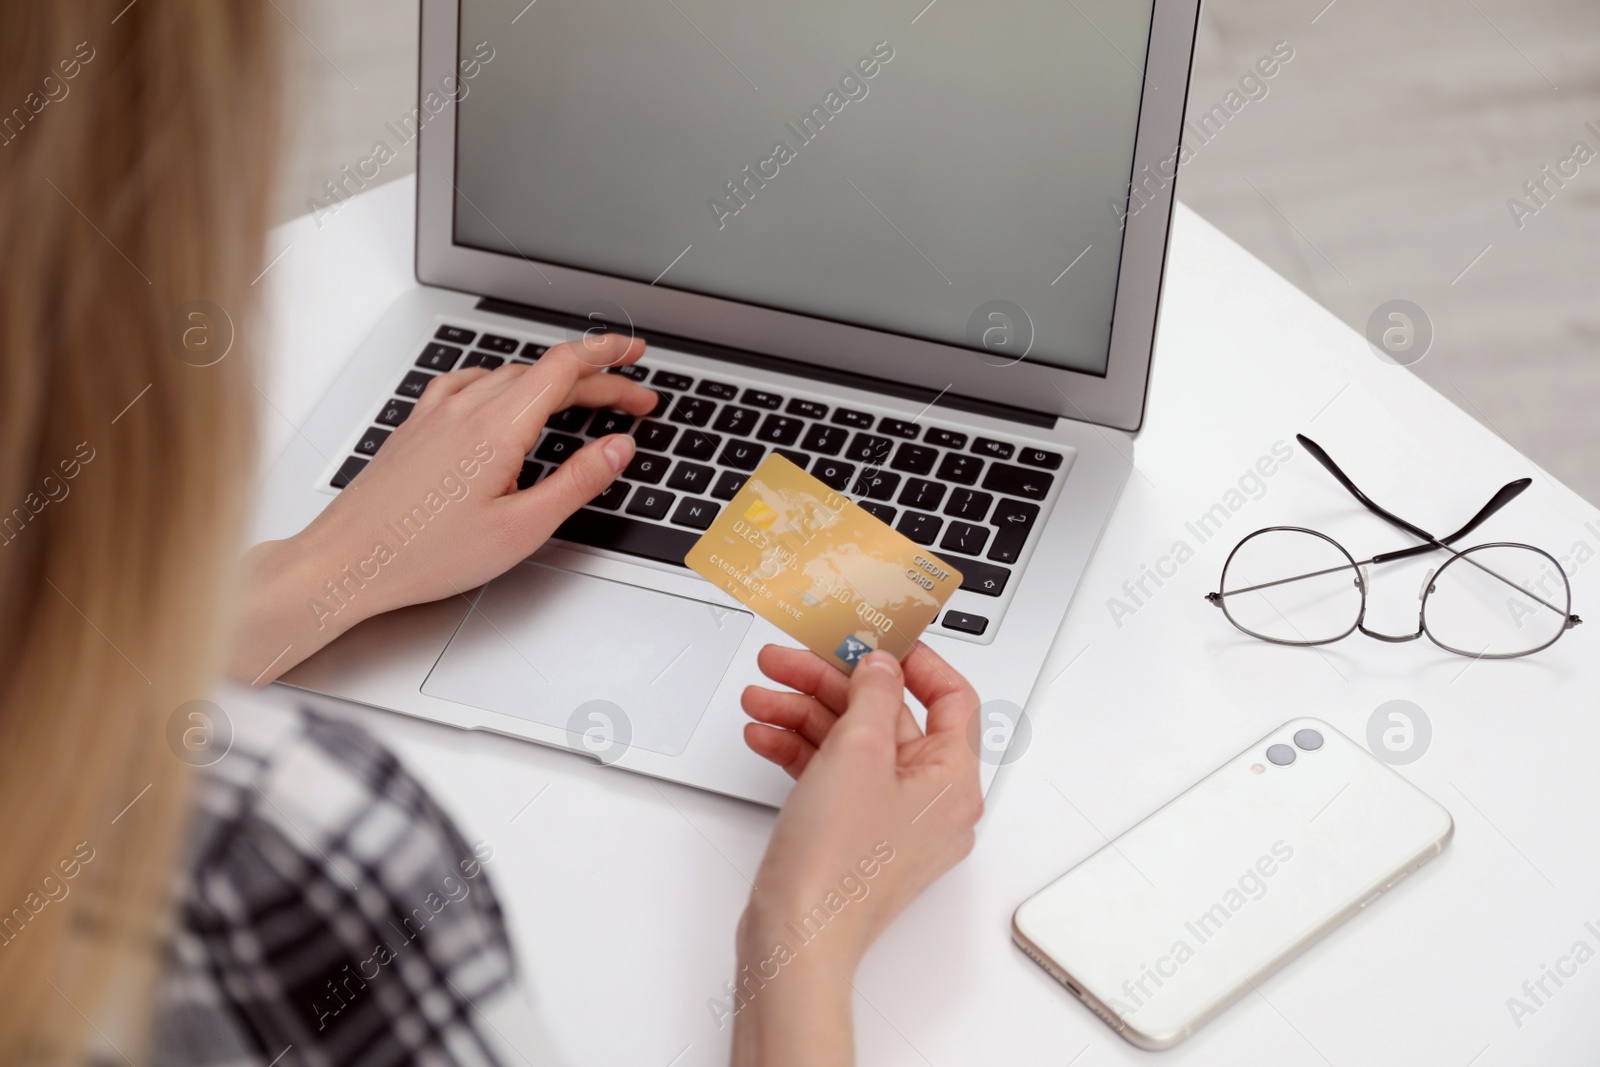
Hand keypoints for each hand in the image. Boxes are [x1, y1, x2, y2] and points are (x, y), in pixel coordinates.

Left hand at [229, 334, 654, 683]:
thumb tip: (618, 447)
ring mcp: (436, 413)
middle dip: (595, 378)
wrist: (348, 561)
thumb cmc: (424, 554)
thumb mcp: (521, 529)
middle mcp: (465, 408)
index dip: (609, 355)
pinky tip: (502, 396)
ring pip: (507, 374)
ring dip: (551, 380)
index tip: (637, 357)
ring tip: (578, 400)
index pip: (565, 367)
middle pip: (543, 371)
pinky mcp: (416, 426)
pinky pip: (468, 383)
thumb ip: (577, 482)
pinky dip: (503, 381)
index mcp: (496, 427)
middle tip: (630, 399)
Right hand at [730, 644, 982, 1065]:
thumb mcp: (859, 751)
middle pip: (887, 717)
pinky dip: (798, 751)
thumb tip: (883, 665)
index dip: (913, 661)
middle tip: (788, 660)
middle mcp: (930, 802)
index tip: (874, 638)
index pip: (952, 699)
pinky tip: (763, 734)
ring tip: (760, 696)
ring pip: (852, 745)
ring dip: (803, 714)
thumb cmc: (837, 865)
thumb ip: (874, 694)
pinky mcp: (853, 836)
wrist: (795, 937)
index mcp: (953, 781)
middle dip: (830, 684)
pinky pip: (832, 776)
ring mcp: (889, 821)